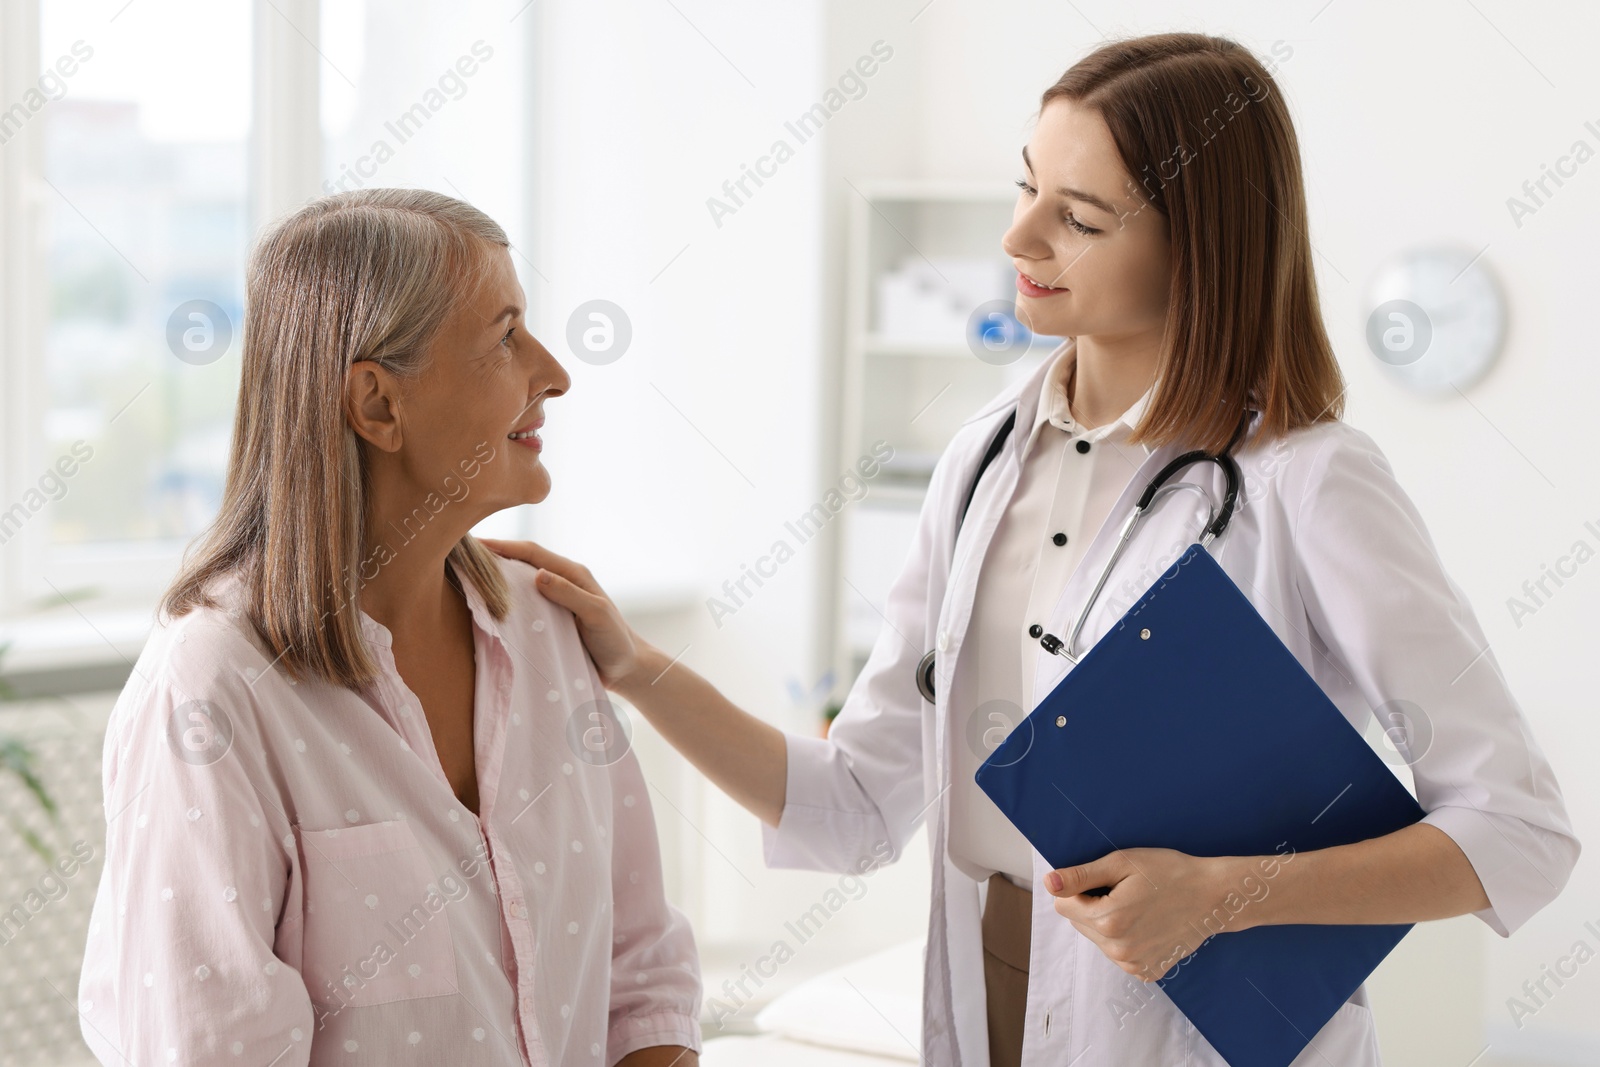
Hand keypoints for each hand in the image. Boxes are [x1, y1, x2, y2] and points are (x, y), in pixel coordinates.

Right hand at [479, 539, 650, 688]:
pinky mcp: (548, 622)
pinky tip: (485, 608)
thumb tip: (537, 574)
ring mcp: (553, 602)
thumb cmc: (615, 639)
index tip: (474, 543)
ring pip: (518, 585)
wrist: (626, 669)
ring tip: (464, 577)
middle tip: (460, 556)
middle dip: (492, 557)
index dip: (503, 546)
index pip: (532, 552)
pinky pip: (521, 608)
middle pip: (520, 564)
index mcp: (572, 574)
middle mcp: (560, 583)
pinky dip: (503, 603)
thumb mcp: (596, 614)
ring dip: (495, 580)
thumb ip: (570, 594)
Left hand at [1044, 848, 1243, 981]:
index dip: (1079, 888)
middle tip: (1125, 891)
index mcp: (1108, 920)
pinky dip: (1125, 938)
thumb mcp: (1122, 863)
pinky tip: (1146, 924)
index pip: (1063, 905)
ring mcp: (1133, 964)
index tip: (1105, 880)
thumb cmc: (1168, 872)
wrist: (1211, 896)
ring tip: (1137, 906)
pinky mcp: (1146, 972)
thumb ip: (1081, 876)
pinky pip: (1118, 953)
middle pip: (1079, 923)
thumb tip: (1049, 882)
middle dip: (1091, 905)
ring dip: (1107, 922)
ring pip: (1097, 939)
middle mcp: (1117, 949)